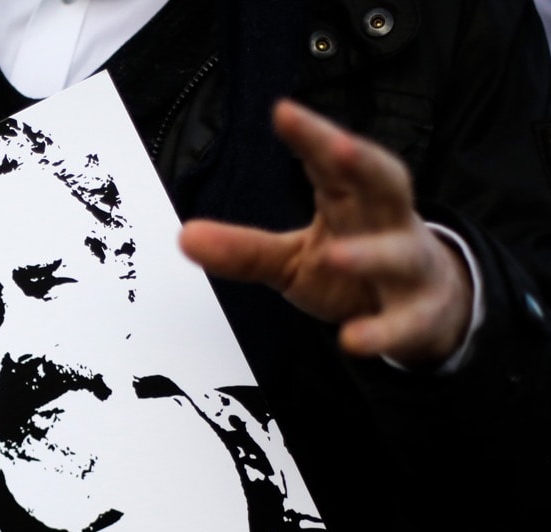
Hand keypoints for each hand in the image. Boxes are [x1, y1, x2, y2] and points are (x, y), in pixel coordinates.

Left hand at [179, 99, 472, 368]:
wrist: (426, 311)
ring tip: (335, 254)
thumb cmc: (353, 269)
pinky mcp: (419, 315)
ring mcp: (409, 268)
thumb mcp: (292, 259)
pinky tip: (353, 340)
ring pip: (399, 254)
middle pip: (386, 183)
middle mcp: (388, 224)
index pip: (333, 163)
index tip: (282, 111)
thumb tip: (185, 237)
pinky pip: (404, 323)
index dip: (313, 136)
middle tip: (339, 146)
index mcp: (354, 201)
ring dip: (370, 253)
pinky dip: (382, 331)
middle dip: (364, 163)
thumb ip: (244, 249)